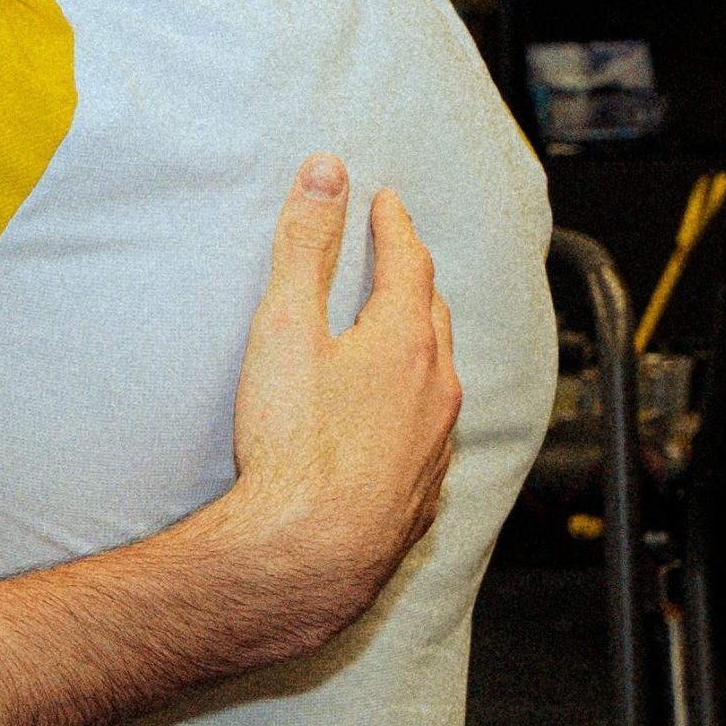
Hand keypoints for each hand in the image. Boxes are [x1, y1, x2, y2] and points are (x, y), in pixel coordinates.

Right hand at [221, 156, 459, 657]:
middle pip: (434, 318)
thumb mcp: (285, 328)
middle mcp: (434, 390)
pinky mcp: (422, 494)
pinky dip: (419, 408)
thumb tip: (326, 172)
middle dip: (415, 282)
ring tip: (403, 333)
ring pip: (441, 378)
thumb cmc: (292, 446)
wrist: (309, 553)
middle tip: (398, 259)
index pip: (409, 264)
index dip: (395, 228)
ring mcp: (434, 446)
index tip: (386, 203)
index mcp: (403, 342)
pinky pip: (433, 434)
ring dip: (424, 345)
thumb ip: (305, 247)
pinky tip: (401, 422)